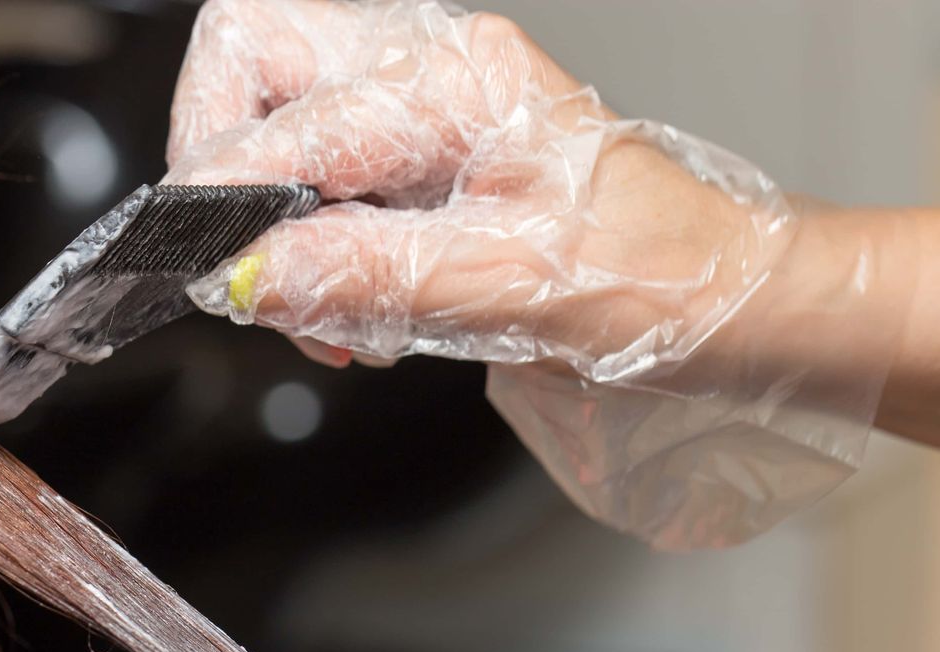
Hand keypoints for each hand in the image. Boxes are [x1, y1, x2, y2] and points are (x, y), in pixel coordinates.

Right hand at [165, 0, 906, 548]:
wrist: (724, 302)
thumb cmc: (657, 283)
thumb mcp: (510, 292)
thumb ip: (370, 276)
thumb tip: (249, 275)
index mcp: (458, 80)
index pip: (284, 116)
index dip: (228, 201)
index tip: (215, 278)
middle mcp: (434, 69)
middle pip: (254, 53)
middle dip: (222, 159)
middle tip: (248, 262)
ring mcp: (426, 103)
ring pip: (275, 111)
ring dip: (268, 216)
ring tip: (325, 310)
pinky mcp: (424, 151)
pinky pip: (319, 169)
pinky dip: (310, 243)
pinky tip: (356, 305)